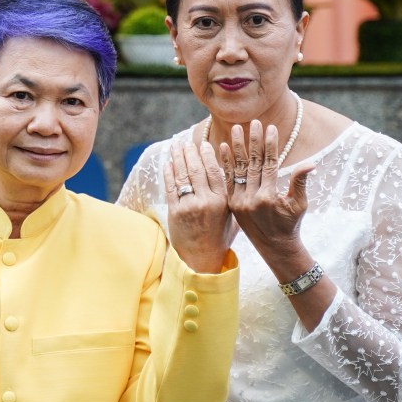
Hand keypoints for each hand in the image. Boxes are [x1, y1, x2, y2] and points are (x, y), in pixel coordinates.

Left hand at [164, 140, 235, 272]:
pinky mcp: (175, 212)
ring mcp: (188, 207)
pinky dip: (168, 173)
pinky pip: (170, 188)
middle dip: (191, 152)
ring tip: (176, 146)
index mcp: (222, 202)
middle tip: (187, 141)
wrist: (201, 259)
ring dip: (178, 158)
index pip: (215, 172)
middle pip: (197, 170)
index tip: (205, 144)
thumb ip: (231, 196)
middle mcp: (205, 202)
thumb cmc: (219, 238)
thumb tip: (232, 173)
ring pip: (182, 176)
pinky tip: (168, 163)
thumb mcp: (232, 216)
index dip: (209, 156)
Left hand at [221, 120, 315, 262]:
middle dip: (254, 141)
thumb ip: (300, 182)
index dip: (270, 145)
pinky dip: (225, 163)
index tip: (270, 128)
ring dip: (236, 148)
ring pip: (237, 169)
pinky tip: (222, 147)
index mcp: (269, 197)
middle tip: (253, 122)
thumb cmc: (290, 225)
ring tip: (235, 128)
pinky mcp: (231, 203)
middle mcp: (251, 198)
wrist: (274, 248)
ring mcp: (238, 201)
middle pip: (253, 163)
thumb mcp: (299, 204)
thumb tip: (311, 163)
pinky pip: (227, 180)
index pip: (269, 165)